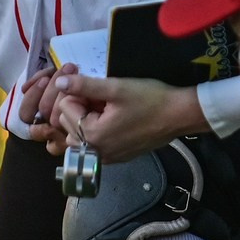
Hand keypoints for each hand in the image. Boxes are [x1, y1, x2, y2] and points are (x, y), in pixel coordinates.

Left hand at [51, 74, 205, 160]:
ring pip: (79, 134)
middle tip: (104, 98)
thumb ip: (84, 85)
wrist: (178, 116)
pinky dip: (98, 130)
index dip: (79, 93)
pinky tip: (116, 119)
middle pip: (68, 123)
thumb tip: (60, 82)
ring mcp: (106, 158)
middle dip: (81, 107)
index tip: (99, 89)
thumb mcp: (116, 88)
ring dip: (87, 119)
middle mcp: (95, 151)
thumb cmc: (149, 99)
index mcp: (92, 135)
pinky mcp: (117, 158)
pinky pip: (94, 144)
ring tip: (108, 108)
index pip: (65, 108)